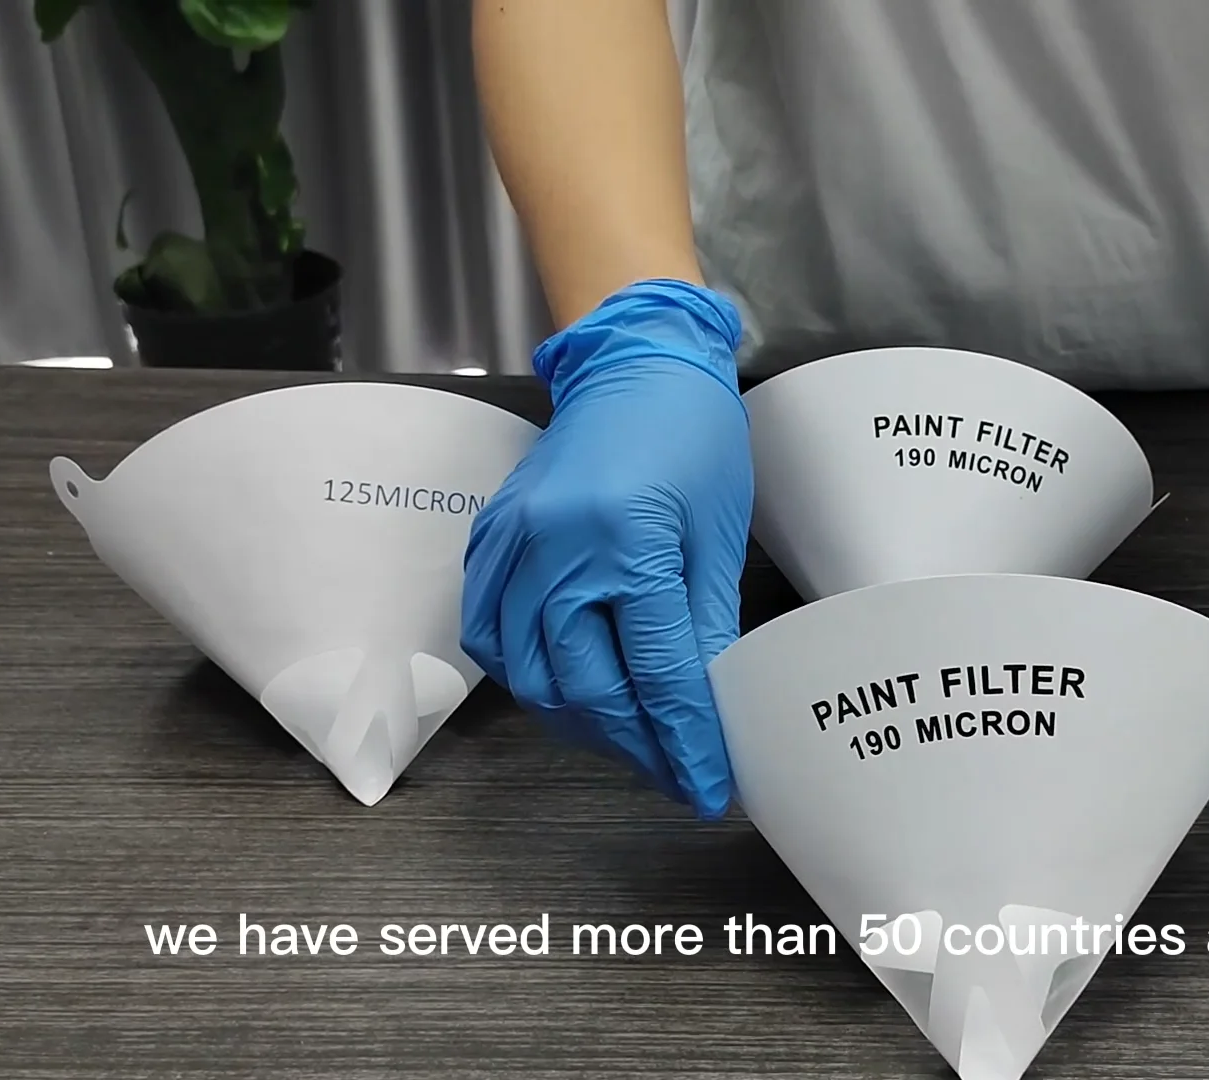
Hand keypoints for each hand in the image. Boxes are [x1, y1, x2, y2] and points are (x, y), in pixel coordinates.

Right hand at [460, 279, 751, 819]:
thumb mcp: (716, 536)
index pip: (656, 673)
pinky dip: (528, 673)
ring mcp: (513, 544)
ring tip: (630, 739)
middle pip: (586, 687)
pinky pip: (491, 632)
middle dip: (635, 745)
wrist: (636, 362)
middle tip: (674, 772)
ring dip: (580, 720)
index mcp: (627, 542)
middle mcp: (557, 547)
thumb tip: (703, 709)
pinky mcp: (492, 539)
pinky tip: (570, 687)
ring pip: (530, 674)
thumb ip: (702, 628)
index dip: (683, 741)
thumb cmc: (692, 436)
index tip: (706, 785)